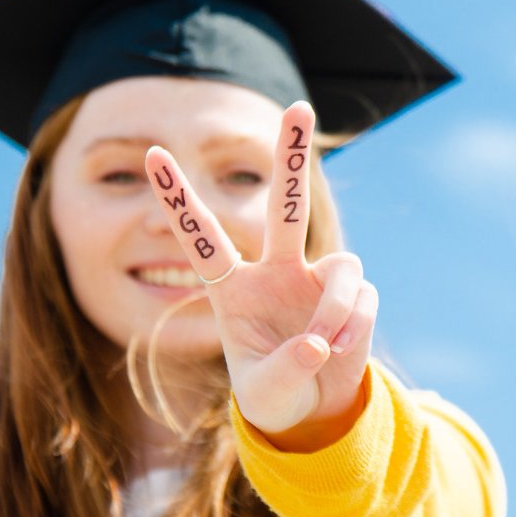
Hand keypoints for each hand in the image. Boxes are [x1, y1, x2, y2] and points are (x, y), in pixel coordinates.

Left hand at [144, 100, 376, 437]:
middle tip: (300, 106)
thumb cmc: (273, 393)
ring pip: (340, 267)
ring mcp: (317, 279)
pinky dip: (354, 327)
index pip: (203, 236)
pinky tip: (340, 351)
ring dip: (335, 309)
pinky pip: (362, 299)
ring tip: (324, 346)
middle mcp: (276, 270)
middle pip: (284, 205)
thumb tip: (316, 343)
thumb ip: (284, 370)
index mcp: (234, 288)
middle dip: (291, 156)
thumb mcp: (265, 394)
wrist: (313, 410)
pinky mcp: (355, 296)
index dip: (179, 198)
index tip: (153, 153)